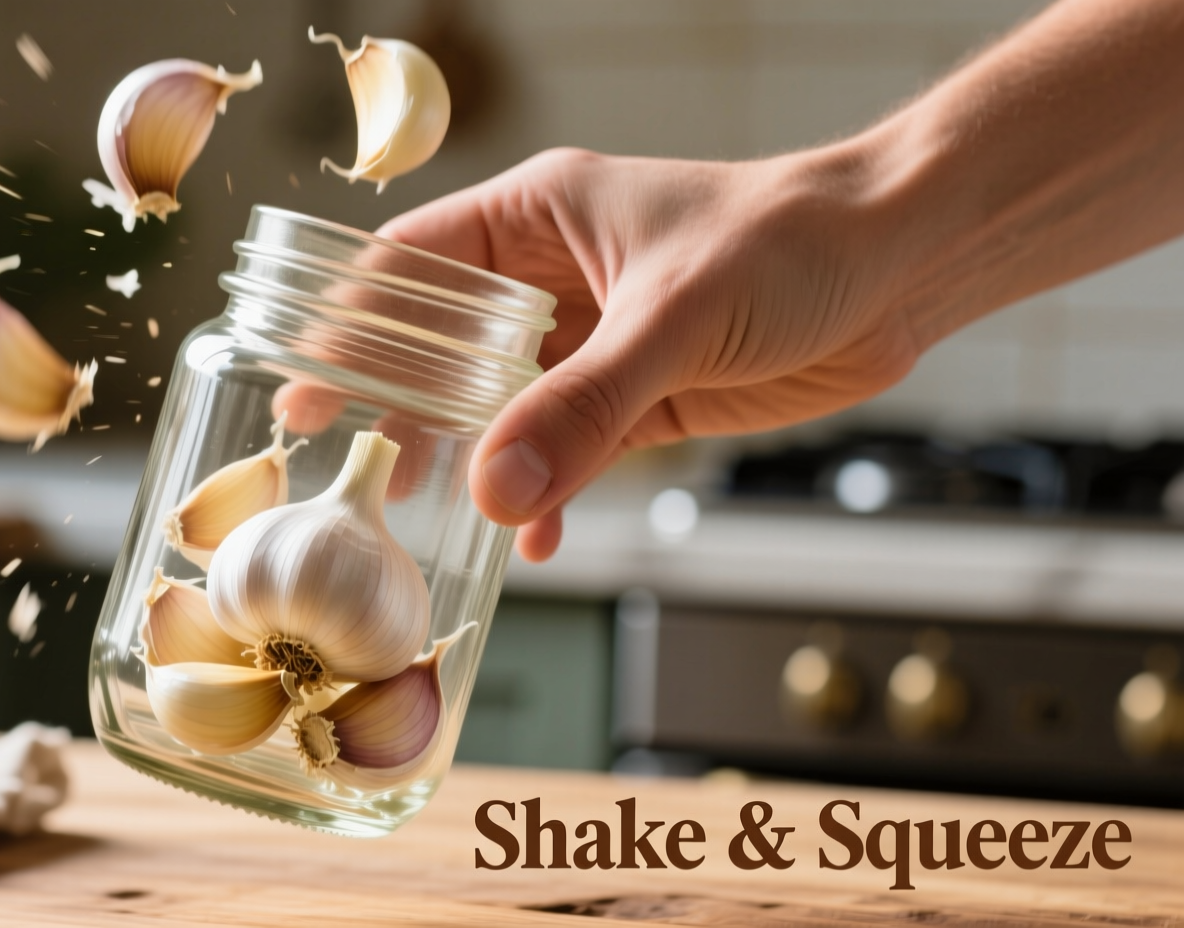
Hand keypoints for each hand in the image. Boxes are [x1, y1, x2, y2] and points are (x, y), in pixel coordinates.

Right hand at [377, 147, 919, 561]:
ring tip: (426, 513)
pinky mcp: (636, 396)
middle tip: (345, 461)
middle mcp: (550, 278)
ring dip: (470, 459)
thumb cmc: (787, 243)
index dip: (353, 321)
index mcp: (535, 216)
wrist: (900, 267)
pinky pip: (566, 452)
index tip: (306, 379)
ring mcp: (592, 341)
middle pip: (441, 344)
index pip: (412, 264)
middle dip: (398, 402)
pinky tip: (537, 538)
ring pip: (501, 406)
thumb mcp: (672, 318)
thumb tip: (494, 493)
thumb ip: (582, 407)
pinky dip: (547, 495)